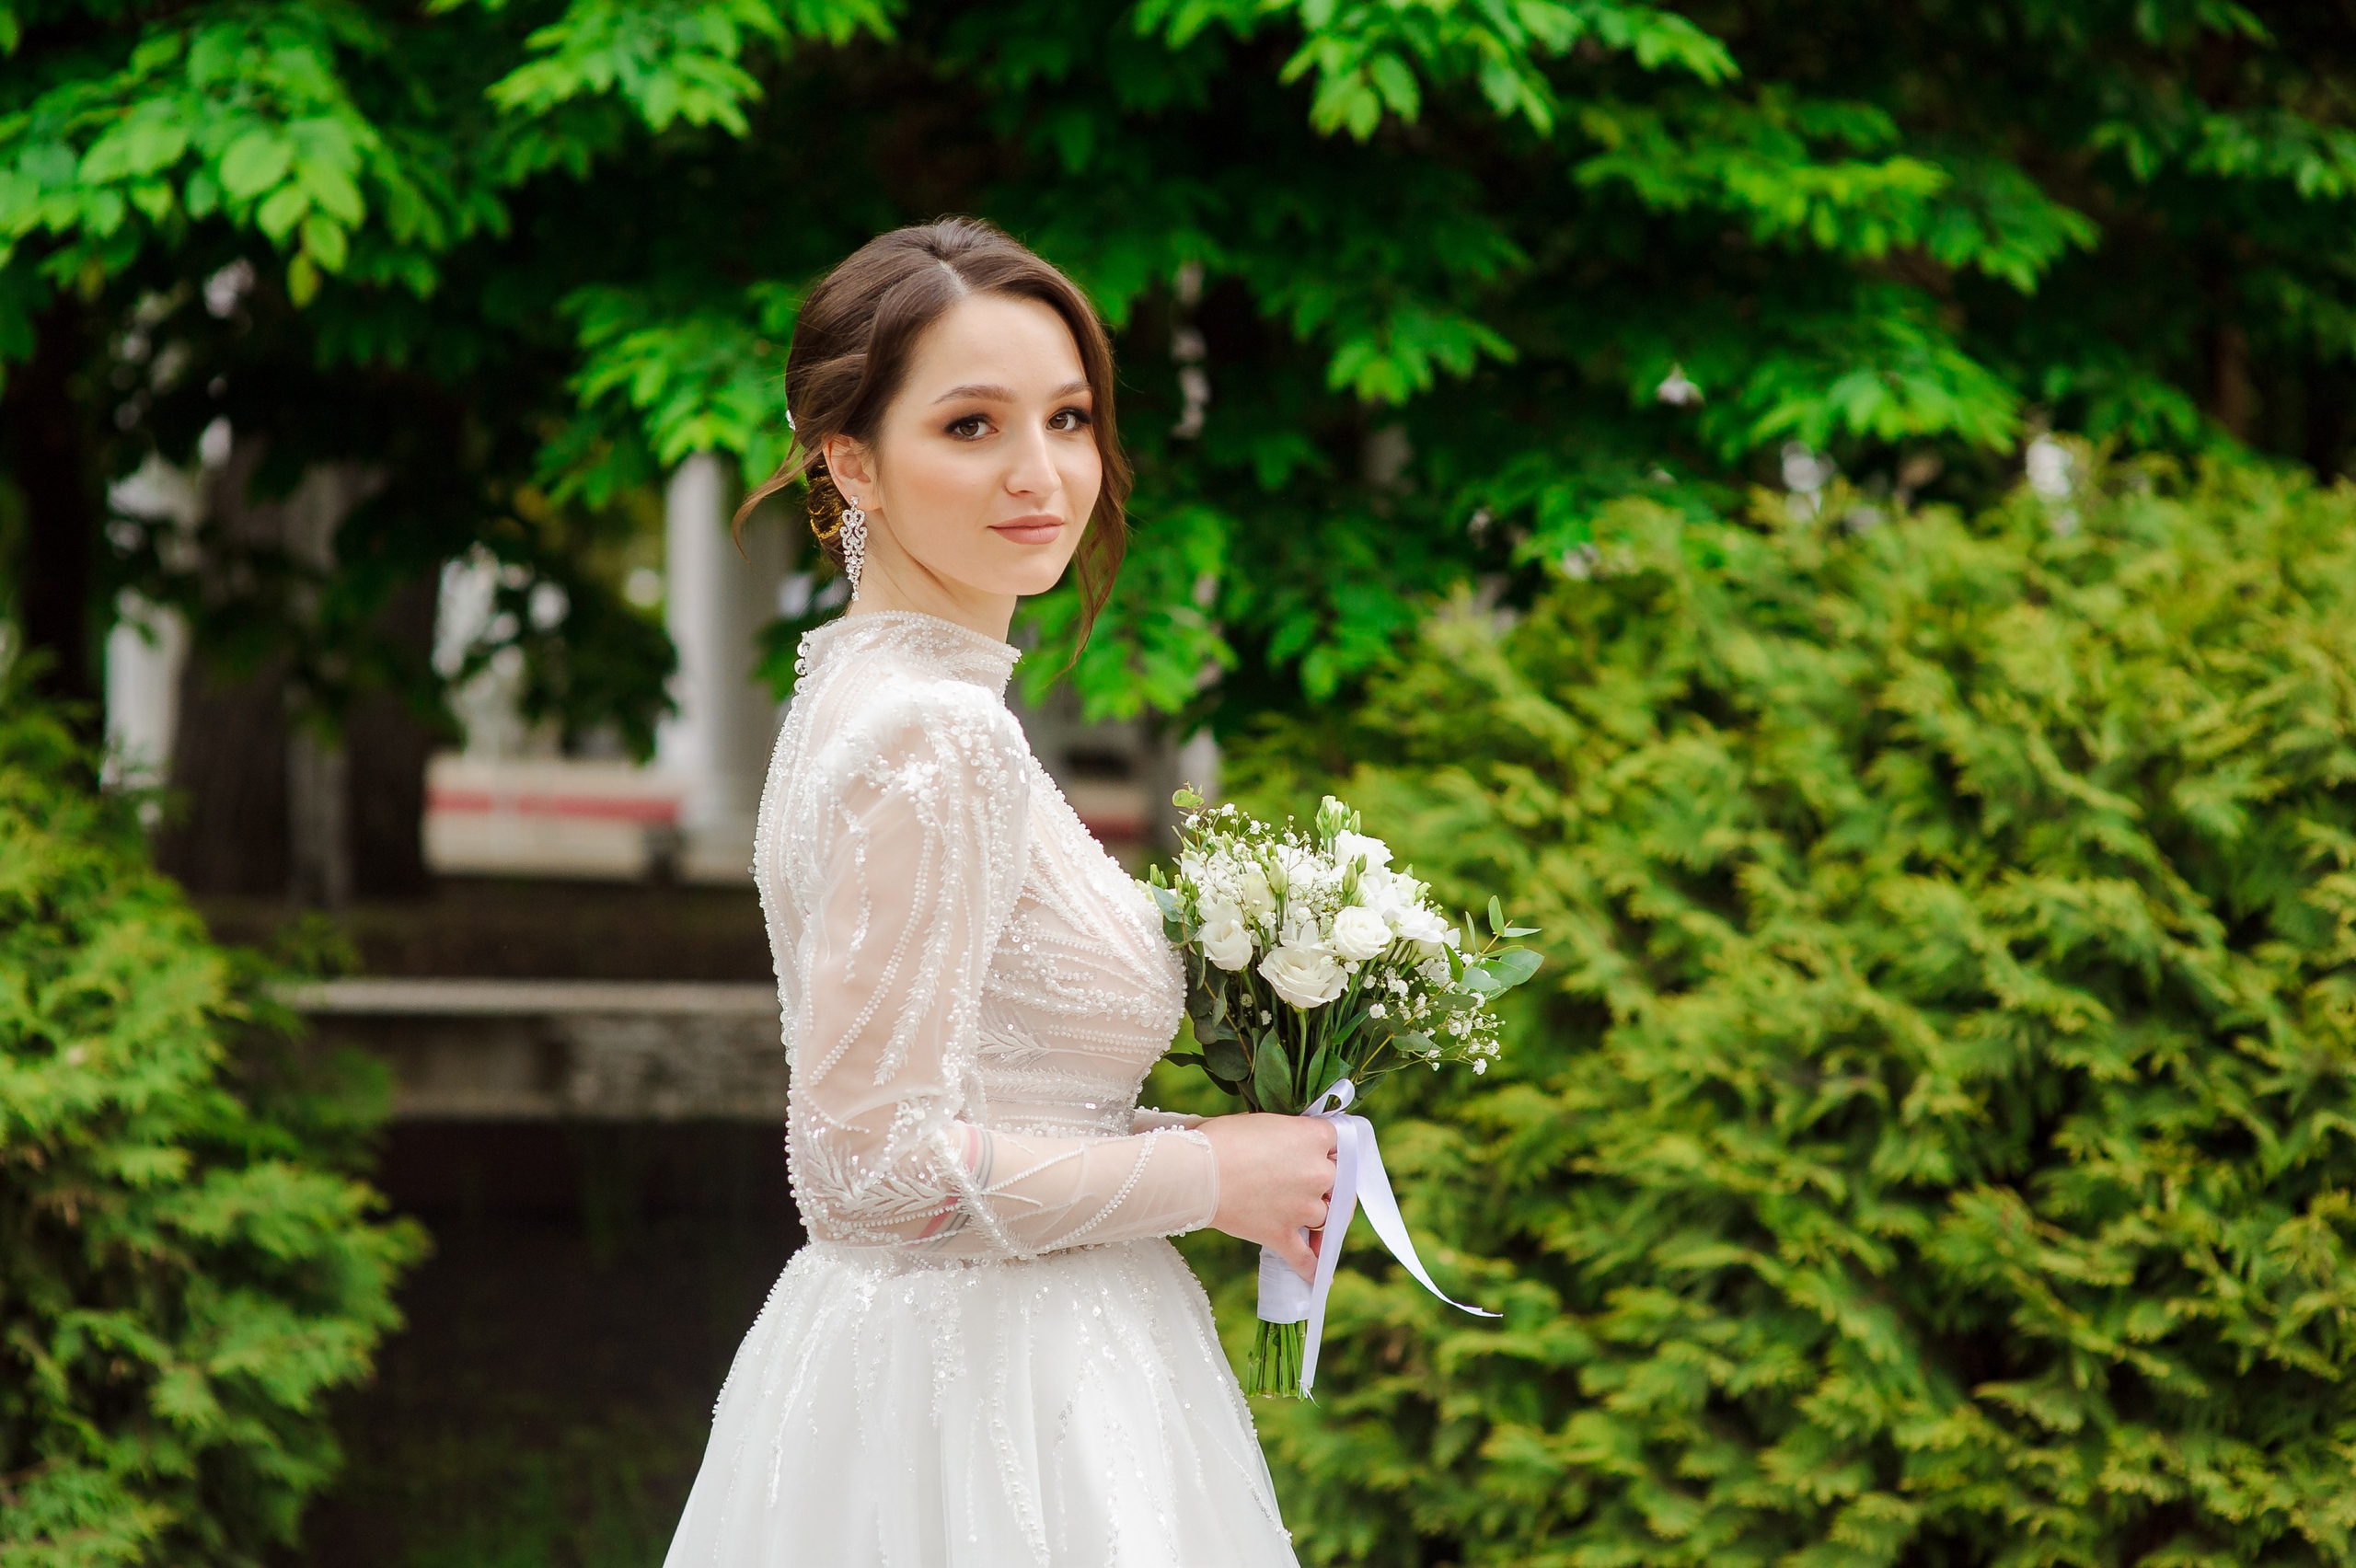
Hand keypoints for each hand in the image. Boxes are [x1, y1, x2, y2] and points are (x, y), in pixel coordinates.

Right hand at [1199, 1112, 1337, 1281]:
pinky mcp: (1283, 1234)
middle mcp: (1318, 1173)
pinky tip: (1318, 1278)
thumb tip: (1287, 1145)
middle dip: (1324, 1184)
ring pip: (1325, 1218)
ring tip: (1306, 1224)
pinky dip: (1312, 1269)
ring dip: (1316, 1220)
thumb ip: (1287, 1135)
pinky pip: (1305, 1258)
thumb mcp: (1262, 1123)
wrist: (1194, 1173)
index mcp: (1314, 1137)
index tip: (1316, 1153)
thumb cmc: (1220, 1139)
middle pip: (1338, 1181)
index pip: (1338, 1142)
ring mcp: (1303, 1207)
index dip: (1326, 1149)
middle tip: (1305, 1186)